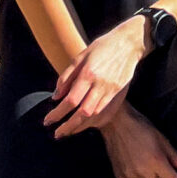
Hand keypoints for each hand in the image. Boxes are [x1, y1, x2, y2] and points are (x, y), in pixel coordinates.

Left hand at [45, 15, 147, 136]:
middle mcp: (99, 84)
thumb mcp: (80, 56)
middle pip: (82, 112)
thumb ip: (66, 76)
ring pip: (93, 114)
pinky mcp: (118, 91)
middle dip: (67, 126)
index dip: (57, 113)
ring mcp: (110, 89)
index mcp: (88, 73)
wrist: (128, 44)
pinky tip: (82, 121)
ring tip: (66, 130)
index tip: (48, 121)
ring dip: (78, 125)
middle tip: (56, 134)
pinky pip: (102, 109)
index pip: (70, 100)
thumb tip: (55, 97)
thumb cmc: (102, 47)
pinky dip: (90, 118)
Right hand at [102, 101, 176, 177]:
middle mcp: (143, 172)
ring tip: (148, 165)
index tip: (176, 173)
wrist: (116, 124)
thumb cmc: (141, 128)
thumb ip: (175, 156)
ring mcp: (131, 176)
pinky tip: (137, 166)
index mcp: (156, 161)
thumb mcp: (162, 139)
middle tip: (162, 168)